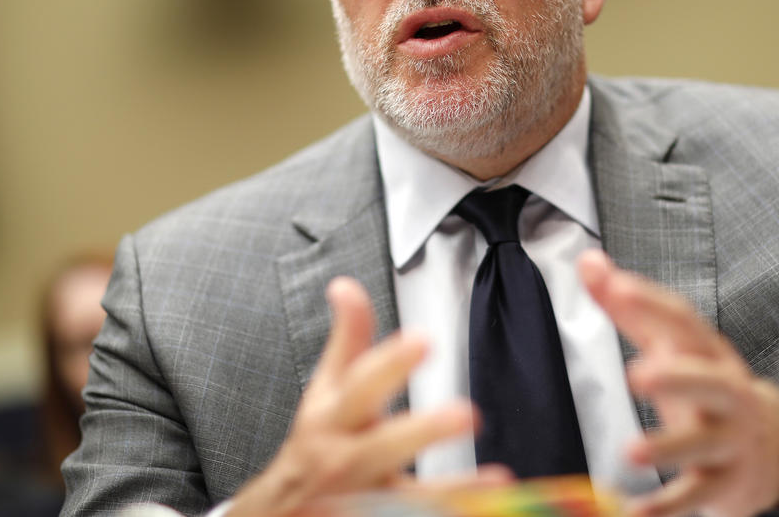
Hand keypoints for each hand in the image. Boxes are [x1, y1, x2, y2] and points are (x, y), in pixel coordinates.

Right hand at [228, 277, 477, 516]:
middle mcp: (345, 462)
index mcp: (333, 419)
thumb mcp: (324, 391)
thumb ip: (346, 341)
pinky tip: (492, 512)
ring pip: (406, 499)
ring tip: (498, 481)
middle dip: (423, 431)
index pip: (361, 386)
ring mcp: (363, 502)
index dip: (390, 363)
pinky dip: (448, 515)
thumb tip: (345, 284)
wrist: (279, 514)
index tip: (423, 339)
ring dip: (452, 490)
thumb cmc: (316, 441)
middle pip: (384, 447)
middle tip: (468, 414)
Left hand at [578, 250, 778, 516]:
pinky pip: (697, 493)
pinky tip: (637, 512)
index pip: (683, 321)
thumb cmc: (706, 384)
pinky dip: (669, 505)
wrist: (770, 443)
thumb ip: (628, 305)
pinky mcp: (724, 480)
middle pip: (708, 381)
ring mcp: (728, 438)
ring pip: (703, 442)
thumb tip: (589, 260)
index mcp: (706, 351)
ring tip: (630, 452)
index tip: (617, 287)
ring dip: (668, 446)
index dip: (652, 303)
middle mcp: (724, 391)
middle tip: (639, 373)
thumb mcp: (671, 342)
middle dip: (678, 377)